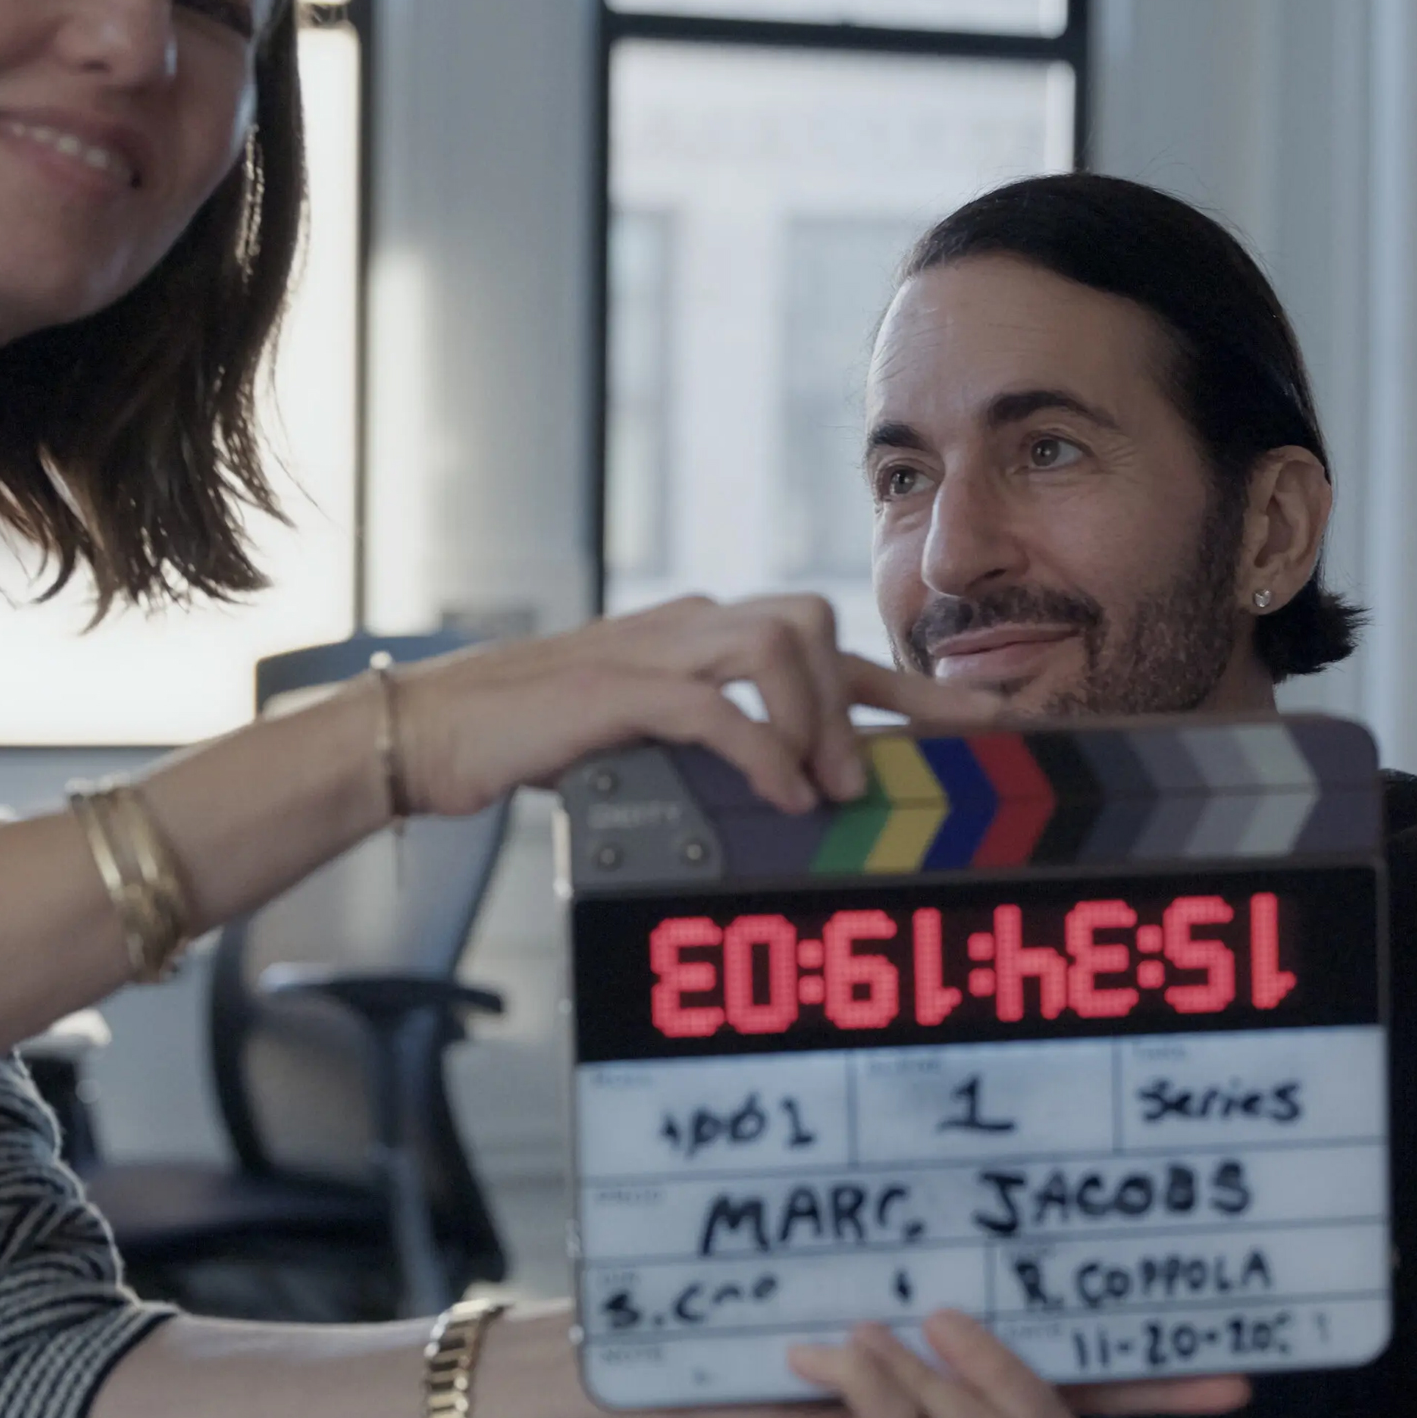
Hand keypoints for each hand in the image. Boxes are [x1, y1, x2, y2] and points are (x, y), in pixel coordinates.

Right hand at [393, 594, 1001, 816]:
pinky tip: (780, 794)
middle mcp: (687, 627)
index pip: (824, 648)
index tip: (984, 726)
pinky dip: (760, 748)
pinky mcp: (615, 689)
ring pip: (778, 640)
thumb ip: (710, 746)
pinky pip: (714, 703)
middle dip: (876, 697)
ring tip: (825, 789)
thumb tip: (787, 793)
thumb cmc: (533, 740)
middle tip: (901, 777)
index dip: (911, 687)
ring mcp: (652, 648)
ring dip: (819, 720)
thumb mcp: (642, 741)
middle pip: (814, 623)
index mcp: (700, 636)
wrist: (431, 728)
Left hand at [651, 1310, 1251, 1417]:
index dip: (1166, 1385)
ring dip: (925, 1379)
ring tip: (865, 1328)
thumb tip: (1030, 1183)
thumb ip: (944, 1251)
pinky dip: (860, 1378)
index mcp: (977, 1380)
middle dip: (1008, 1374)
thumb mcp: (865, 1263)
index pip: (1096, 1391)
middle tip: (949, 1316)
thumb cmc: (768, 1306)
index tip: (1240, 1372)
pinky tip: (812, 1352)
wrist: (671, 1359)